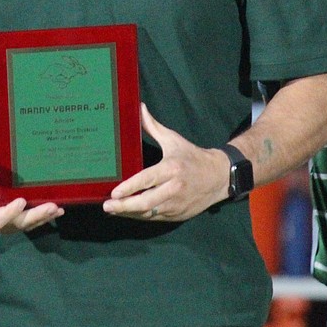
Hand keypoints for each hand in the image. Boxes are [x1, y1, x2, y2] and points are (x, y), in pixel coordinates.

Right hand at [0, 151, 62, 232]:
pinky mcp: (14, 219)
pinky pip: (29, 222)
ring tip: (57, 209)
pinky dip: (43, 217)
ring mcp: (5, 221)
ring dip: (42, 218)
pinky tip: (57, 210)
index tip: (22, 201)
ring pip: (24, 225)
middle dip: (34, 216)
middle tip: (51, 207)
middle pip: (15, 224)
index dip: (10, 213)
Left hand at [103, 104, 229, 221]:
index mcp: (172, 169)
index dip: (130, 187)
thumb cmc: (193, 157)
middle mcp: (174, 189)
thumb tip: (139, 108)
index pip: (147, 179)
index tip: (114, 192)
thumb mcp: (174, 140)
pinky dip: (140, 216)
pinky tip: (127, 214)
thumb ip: (153, 127)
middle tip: (107, 206)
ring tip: (113, 210)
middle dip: (124, 206)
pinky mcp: (177, 215)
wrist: (219, 177)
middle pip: (146, 202)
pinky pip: (155, 218)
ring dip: (129, 214)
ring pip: (149, 213)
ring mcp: (176, 204)